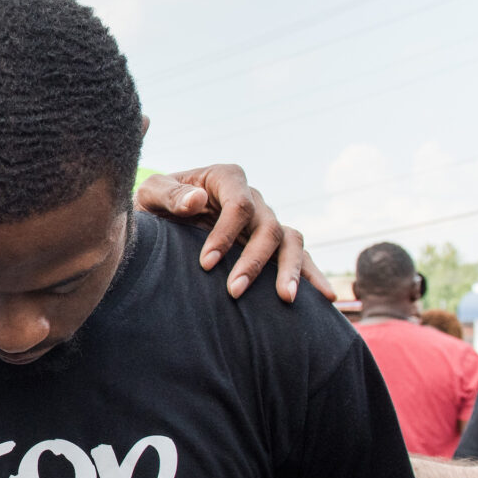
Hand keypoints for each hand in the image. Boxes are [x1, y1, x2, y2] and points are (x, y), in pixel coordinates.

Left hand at [135, 165, 333, 301]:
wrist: (162, 221)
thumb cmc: (156, 205)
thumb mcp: (151, 194)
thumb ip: (169, 194)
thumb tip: (197, 200)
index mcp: (226, 178)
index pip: (239, 204)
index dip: (226, 234)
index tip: (206, 264)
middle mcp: (254, 198)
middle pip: (268, 226)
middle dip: (253, 261)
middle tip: (233, 292)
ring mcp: (266, 221)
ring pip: (290, 241)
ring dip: (291, 270)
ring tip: (286, 299)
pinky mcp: (272, 245)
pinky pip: (299, 257)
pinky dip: (313, 275)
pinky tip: (327, 298)